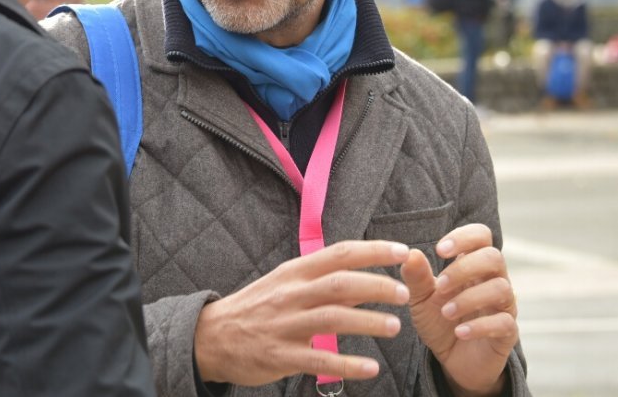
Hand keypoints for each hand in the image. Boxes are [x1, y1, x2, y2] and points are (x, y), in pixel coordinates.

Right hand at [193, 240, 410, 385]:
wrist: (212, 336)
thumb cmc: (257, 306)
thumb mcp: (287, 285)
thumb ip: (327, 283)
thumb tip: (369, 280)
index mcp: (295, 272)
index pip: (340, 254)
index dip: (373, 251)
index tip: (402, 250)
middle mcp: (292, 294)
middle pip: (340, 283)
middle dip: (377, 285)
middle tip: (405, 293)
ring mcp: (285, 324)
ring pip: (333, 318)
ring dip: (368, 321)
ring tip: (395, 326)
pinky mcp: (280, 355)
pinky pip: (319, 358)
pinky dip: (347, 364)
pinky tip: (371, 368)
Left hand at [401, 224, 517, 396]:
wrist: (451, 360)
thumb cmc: (439, 320)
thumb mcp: (420, 299)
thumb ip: (416, 277)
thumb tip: (411, 253)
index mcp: (473, 265)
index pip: (481, 235)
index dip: (463, 237)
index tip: (439, 250)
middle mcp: (493, 280)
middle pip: (494, 257)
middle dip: (464, 268)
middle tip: (440, 286)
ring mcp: (504, 305)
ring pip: (501, 288)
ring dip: (469, 298)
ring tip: (446, 312)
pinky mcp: (508, 332)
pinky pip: (505, 322)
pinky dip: (479, 326)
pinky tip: (459, 333)